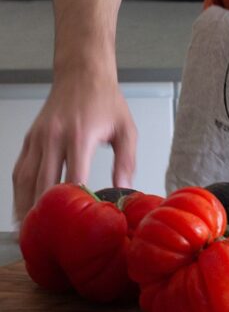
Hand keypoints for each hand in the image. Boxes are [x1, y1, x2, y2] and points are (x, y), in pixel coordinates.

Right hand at [12, 65, 136, 222]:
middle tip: (43, 238)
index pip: (72, 178)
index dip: (71, 203)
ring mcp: (38, 137)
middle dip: (42, 212)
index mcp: (79, 136)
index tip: (73, 225)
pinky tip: (22, 205)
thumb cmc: (106, 101)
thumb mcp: (126, 129)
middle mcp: (54, 137)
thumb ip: (126, 160)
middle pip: (42, 183)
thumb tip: (125, 189)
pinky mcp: (31, 137)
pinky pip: (20, 168)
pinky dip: (19, 189)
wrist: (83, 73)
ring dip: (24, 205)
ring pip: (25, 178)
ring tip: (29, 230)